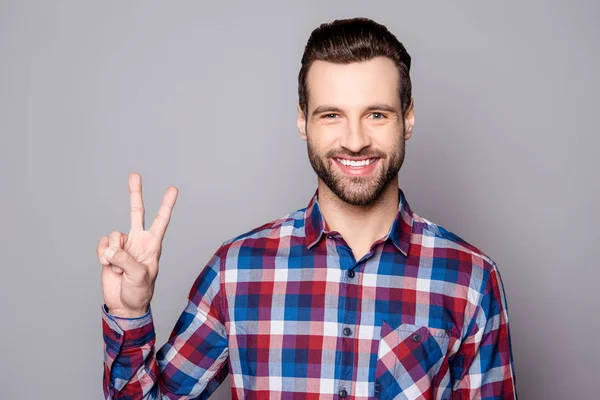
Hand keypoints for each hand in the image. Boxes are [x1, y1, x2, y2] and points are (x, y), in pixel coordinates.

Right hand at [97, 172, 177, 317]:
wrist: (124, 305)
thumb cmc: (139, 292)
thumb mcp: (139, 277)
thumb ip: (126, 260)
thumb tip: (110, 249)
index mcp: (153, 244)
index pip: (161, 220)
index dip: (166, 205)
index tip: (173, 188)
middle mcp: (138, 240)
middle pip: (136, 212)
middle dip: (135, 193)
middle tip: (135, 174)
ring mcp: (123, 245)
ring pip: (113, 235)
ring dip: (112, 252)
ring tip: (118, 267)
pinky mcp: (108, 251)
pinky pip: (102, 244)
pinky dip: (102, 255)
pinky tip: (107, 266)